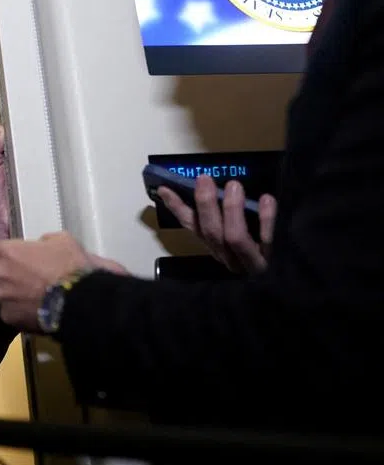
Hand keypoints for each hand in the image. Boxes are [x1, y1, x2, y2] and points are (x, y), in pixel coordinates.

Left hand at [0, 233, 125, 331]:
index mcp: (6, 252)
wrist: (79, 299)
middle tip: (18, 280)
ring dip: (10, 296)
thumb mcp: (61, 240)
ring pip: (0, 296)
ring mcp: (2, 297)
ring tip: (30, 299)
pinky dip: (18, 313)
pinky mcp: (9, 317)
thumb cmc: (70, 266)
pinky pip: (9, 313)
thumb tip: (41, 246)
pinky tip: (34, 311)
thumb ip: (43, 241)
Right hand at [156, 176, 275, 274]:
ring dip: (231, 210)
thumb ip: (231, 216)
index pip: (194, 228)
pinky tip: (267, 199)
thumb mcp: (246, 236)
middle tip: (204, 179)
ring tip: (234, 185)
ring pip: (233, 238)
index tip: (165, 188)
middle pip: (211, 233)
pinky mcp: (273, 265)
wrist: (299, 286)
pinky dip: (266, 220)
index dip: (178, 209)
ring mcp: (250, 264)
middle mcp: (230, 258)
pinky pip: (268, 241)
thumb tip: (221, 186)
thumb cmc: (274, 255)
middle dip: (205, 204)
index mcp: (219, 250)